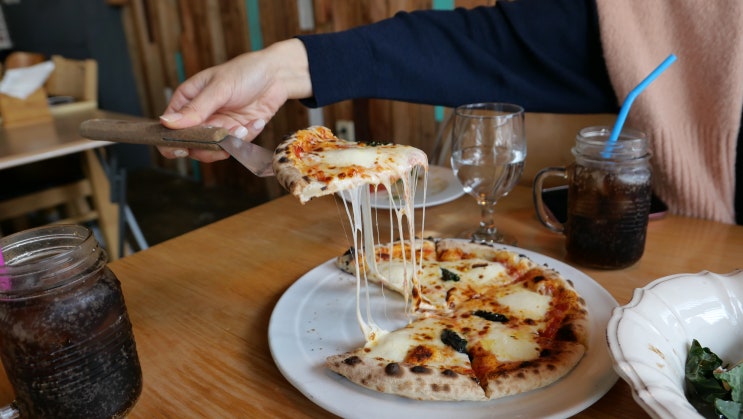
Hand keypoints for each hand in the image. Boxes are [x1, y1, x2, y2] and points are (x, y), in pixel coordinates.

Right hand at [157, 39, 312, 161]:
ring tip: (242, 126)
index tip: (182, 148)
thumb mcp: (219, 88)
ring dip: (229, 142)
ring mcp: (218, 126)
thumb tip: (167, 123)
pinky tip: (256, 121)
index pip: (168, 128)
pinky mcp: (236, 133)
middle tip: (224, 135)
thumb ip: (196, 108)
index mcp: (186, 100)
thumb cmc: (245, 72)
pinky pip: (235, 146)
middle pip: (191, 144)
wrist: (277, 75)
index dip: (171, 141)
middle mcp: (199, 116)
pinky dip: (246, 136)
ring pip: (213, 150)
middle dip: (208, 144)